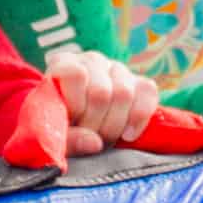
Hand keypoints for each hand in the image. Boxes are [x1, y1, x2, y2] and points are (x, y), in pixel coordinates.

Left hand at [46, 49, 161, 155]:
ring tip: (102, 138)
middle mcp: (91, 60)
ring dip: (115, 126)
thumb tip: (96, 143)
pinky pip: (148, 92)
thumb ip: (68, 139)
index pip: (76, 75)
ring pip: (124, 94)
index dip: (77, 105)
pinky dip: (139, 118)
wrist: (78, 128)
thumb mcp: (55, 135)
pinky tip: (128, 135)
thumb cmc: (60, 127)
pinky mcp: (140, 82)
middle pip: (101, 92)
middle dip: (95, 125)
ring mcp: (118, 69)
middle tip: (87, 137)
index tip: (72, 122)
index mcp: (63, 63)